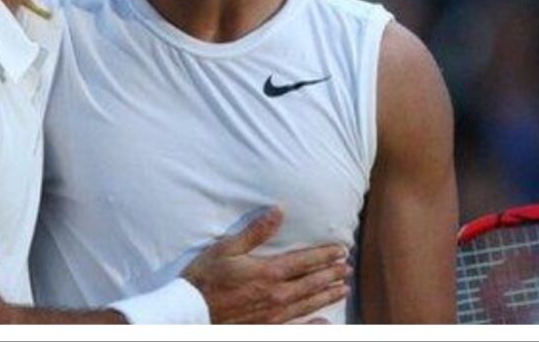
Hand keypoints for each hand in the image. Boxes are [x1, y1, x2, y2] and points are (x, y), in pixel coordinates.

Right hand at [181, 207, 350, 323]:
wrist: (192, 312)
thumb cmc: (206, 278)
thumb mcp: (227, 248)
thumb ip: (256, 232)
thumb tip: (278, 211)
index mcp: (269, 272)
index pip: (305, 261)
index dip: (325, 255)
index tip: (341, 250)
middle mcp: (277, 294)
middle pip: (312, 282)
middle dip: (332, 274)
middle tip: (347, 268)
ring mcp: (274, 314)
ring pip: (309, 303)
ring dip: (328, 295)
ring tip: (343, 289)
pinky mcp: (268, 328)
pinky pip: (297, 327)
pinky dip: (314, 325)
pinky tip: (326, 322)